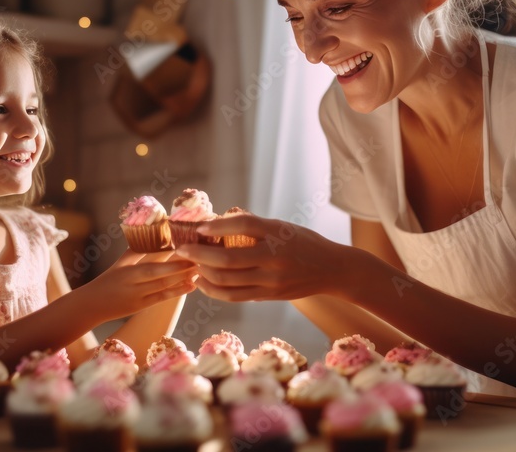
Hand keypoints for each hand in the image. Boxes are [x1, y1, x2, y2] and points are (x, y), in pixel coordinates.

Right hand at [83, 250, 196, 318]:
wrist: (91, 305)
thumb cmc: (108, 281)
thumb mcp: (119, 264)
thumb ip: (135, 251)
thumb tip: (151, 234)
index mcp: (128, 269)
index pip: (151, 259)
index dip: (170, 252)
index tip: (186, 243)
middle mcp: (133, 283)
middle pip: (160, 272)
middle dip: (181, 265)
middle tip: (199, 256)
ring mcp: (138, 296)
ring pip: (164, 285)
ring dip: (183, 277)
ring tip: (200, 268)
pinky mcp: (142, 306)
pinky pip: (162, 298)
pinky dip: (178, 291)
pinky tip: (192, 285)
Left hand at [175, 213, 354, 301]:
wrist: (332, 270)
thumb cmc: (304, 243)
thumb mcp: (283, 227)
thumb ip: (254, 225)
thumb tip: (220, 219)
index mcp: (278, 234)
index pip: (245, 225)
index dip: (219, 225)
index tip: (199, 227)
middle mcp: (274, 258)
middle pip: (228, 259)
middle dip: (199, 254)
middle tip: (183, 249)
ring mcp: (270, 281)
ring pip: (226, 282)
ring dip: (203, 274)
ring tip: (191, 266)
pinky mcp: (268, 296)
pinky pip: (234, 296)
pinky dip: (213, 290)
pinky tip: (203, 282)